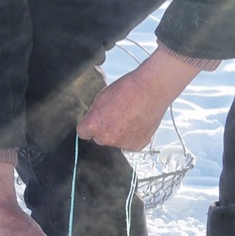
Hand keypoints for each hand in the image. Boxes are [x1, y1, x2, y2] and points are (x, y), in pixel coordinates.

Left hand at [77, 48, 204, 150]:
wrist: (152, 89)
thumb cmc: (127, 89)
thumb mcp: (101, 98)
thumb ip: (95, 114)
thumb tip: (94, 122)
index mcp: (94, 125)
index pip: (83, 132)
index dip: (90, 125)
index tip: (94, 122)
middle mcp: (106, 137)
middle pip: (100, 138)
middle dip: (105, 129)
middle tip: (117, 115)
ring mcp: (122, 143)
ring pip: (116, 141)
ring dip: (120, 133)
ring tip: (130, 116)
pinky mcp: (136, 146)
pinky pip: (129, 143)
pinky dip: (133, 136)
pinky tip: (138, 122)